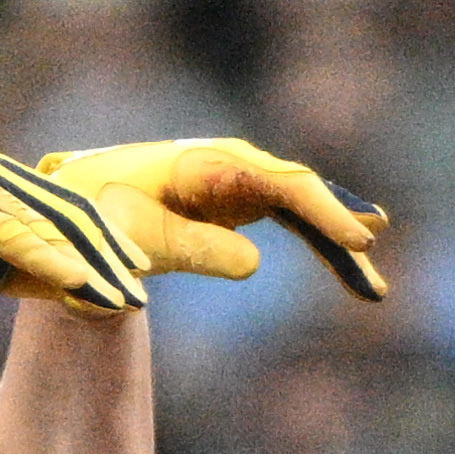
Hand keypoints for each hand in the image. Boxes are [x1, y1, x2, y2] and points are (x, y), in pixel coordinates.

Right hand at [0, 153, 150, 327]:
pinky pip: (12, 235)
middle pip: (66, 213)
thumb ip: (27, 267)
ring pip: (47, 224)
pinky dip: (47, 259)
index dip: (104, 239)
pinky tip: (78, 282)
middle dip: (108, 251)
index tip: (137, 270)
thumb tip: (76, 285)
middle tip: (141, 286)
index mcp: (1, 182)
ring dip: (88, 262)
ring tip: (120, 292)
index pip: (64, 209)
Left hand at [33, 138, 390, 300]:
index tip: (356, 241)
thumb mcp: (138, 236)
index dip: (324, 211)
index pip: (282, 184)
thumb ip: (192, 249)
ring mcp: (242, 181)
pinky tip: (350, 267)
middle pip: (303, 192)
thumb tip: (255, 264)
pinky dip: (322, 243)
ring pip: (306, 208)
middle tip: (374, 255)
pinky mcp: (242, 201)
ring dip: (340, 244)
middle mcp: (234, 164)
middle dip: (342, 224)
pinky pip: (294, 220)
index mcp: (210, 163)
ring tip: (374, 290)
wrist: (80, 201)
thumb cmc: (101, 215)